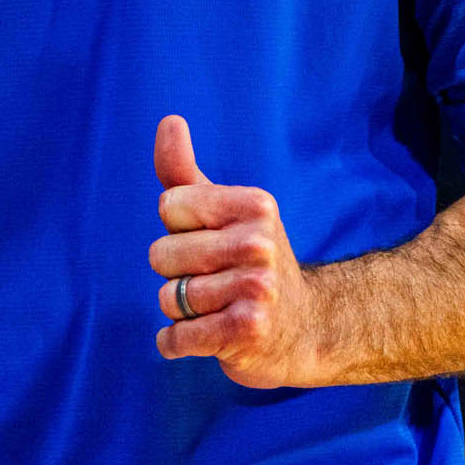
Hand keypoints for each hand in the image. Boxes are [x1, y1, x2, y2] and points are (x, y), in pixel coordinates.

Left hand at [149, 114, 323, 388]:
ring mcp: (257, 289)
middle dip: (175, 274)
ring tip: (216, 308)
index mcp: (255, 205)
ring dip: (180, 311)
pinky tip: (204, 336)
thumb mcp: (220, 211)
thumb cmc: (246, 262)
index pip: (169, 205)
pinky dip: (176, 343)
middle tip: (213, 281)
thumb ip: (183, 170)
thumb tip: (169, 121)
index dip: (177, 228)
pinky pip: (177, 337)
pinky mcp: (248, 332)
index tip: (210, 240)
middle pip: (161, 254)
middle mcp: (260, 243)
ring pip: (168, 298)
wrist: (303, 329)